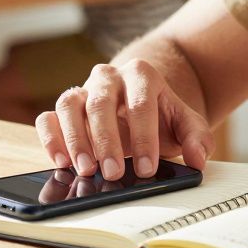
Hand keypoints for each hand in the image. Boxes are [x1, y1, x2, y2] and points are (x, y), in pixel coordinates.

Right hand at [34, 60, 214, 181]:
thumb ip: (197, 138)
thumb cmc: (161, 117)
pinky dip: (51, 138)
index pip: (140, 103)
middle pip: (101, 103)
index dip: (144, 137)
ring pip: (69, 105)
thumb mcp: (186, 124)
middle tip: (114, 172)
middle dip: (107, 141)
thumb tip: (198, 159)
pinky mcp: (64, 108)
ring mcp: (83, 90)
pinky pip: (48, 117)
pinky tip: (61, 162)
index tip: (147, 168)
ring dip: (75, 139)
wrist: (142, 106)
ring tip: (85, 170)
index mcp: (141, 75)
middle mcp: (108, 77)